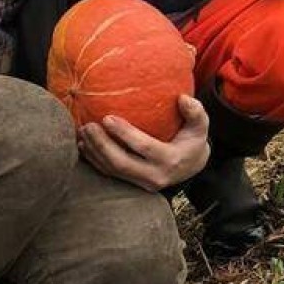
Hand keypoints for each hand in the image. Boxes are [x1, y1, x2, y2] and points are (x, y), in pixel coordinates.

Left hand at [77, 96, 210, 191]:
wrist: (190, 166)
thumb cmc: (193, 140)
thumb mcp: (201, 126)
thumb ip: (195, 112)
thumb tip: (182, 99)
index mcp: (170, 160)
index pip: (143, 147)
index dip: (123, 133)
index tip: (107, 117)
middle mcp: (154, 176)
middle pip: (121, 163)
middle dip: (101, 145)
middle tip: (88, 125)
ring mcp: (141, 183)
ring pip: (111, 170)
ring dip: (94, 151)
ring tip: (82, 131)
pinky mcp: (132, 184)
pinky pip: (109, 174)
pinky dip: (94, 160)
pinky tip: (84, 144)